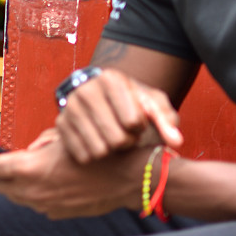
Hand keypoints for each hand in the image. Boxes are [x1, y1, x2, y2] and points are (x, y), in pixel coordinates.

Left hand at [0, 134, 146, 219]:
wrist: (126, 179)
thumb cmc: (96, 153)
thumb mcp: (62, 138)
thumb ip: (37, 145)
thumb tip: (26, 150)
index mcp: (30, 170)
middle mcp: (32, 192)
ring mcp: (44, 206)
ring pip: (14, 196)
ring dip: (10, 183)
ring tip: (13, 171)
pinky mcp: (56, 213)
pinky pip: (34, 203)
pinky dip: (31, 192)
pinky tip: (39, 182)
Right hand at [56, 67, 182, 163]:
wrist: (98, 95)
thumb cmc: (130, 100)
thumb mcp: (152, 103)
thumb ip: (166, 120)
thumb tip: (175, 141)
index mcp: (110, 79)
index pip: (133, 121)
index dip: (140, 127)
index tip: (137, 121)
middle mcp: (85, 91)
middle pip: (116, 139)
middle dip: (127, 142)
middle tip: (126, 134)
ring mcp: (69, 108)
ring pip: (99, 150)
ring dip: (111, 151)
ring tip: (113, 138)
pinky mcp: (59, 126)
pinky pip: (83, 156)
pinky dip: (94, 155)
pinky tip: (98, 142)